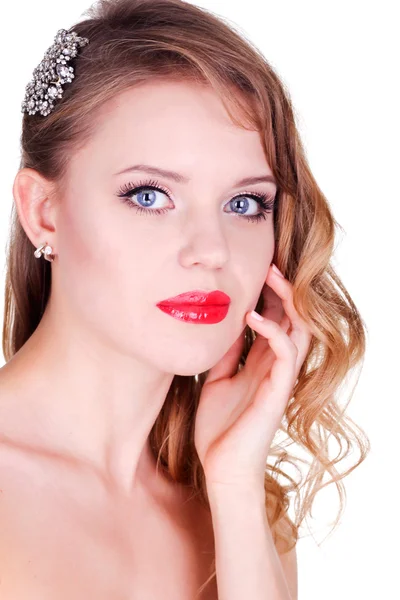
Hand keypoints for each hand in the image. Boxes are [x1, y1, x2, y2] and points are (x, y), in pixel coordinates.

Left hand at [194, 263, 312, 489]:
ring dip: (287, 301)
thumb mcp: (215, 381)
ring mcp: (280, 377)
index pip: (274, 318)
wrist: (221, 468)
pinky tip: (253, 317)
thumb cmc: (219, 428)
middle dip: (282, 289)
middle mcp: (275, 366)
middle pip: (291, 317)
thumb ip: (224, 356)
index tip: (255, 268)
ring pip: (298, 328)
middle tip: (268, 263)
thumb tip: (221, 328)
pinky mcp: (278, 390)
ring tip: (271, 276)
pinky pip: (285, 352)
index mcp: (261, 362)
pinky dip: (273, 330)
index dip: (268, 293)